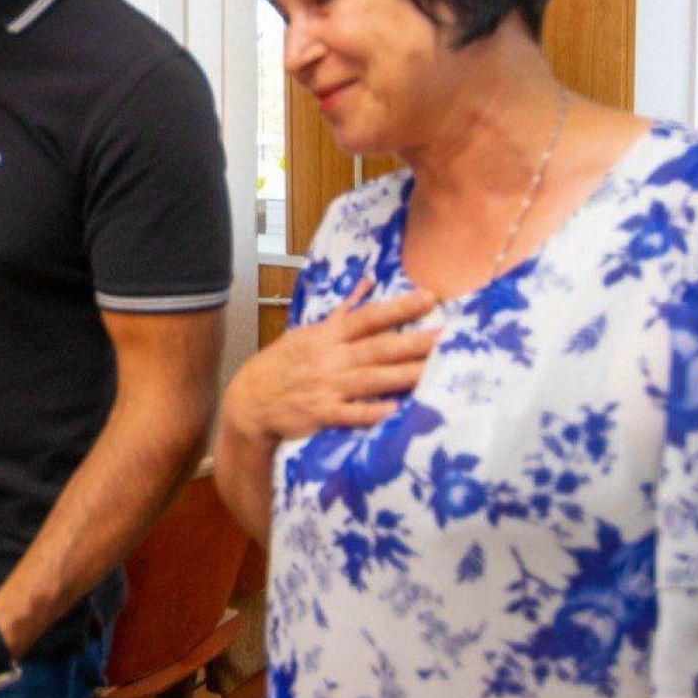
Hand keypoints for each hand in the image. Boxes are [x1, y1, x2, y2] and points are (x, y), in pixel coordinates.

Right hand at [224, 280, 440, 442]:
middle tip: (447, 336)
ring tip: (434, 371)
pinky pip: (349, 413)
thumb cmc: (281, 364)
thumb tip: (367, 284)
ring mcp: (326, 386)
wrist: (249, 400)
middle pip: (377, 348)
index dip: (398, 307)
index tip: (430, 298)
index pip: (367, 317)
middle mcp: (330, 358)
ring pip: (371, 379)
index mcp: (327, 336)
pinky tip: (393, 411)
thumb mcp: (307, 332)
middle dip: (413, 342)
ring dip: (403, 375)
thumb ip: (342, 311)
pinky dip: (369, 411)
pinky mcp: (321, 413)